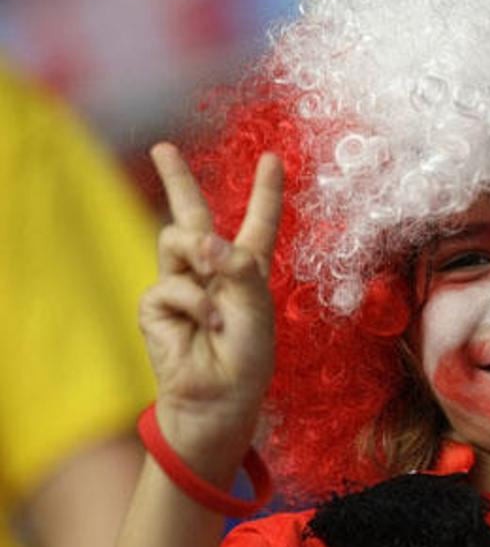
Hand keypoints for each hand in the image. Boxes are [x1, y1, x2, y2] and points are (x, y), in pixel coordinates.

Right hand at [139, 144, 282, 481]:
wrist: (220, 399)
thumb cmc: (248, 356)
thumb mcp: (257, 306)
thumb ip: (236, 265)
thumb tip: (202, 239)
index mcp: (248, 268)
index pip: (259, 222)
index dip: (266, 191)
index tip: (273, 158)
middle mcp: (214, 270)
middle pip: (193, 214)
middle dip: (176, 179)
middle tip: (162, 147)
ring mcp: (183, 284)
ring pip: (176, 236)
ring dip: (197, 253)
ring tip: (212, 285)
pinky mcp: (158, 304)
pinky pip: (171, 284)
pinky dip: (193, 303)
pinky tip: (205, 325)